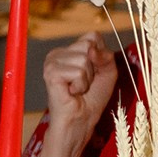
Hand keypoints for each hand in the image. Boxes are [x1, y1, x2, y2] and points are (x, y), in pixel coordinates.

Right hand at [36, 31, 117, 156]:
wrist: (80, 120)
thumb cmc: (92, 98)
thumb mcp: (107, 71)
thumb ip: (105, 55)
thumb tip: (91, 49)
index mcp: (68, 51)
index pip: (92, 36)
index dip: (100, 54)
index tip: (94, 72)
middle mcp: (57, 54)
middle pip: (88, 44)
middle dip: (94, 66)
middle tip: (84, 83)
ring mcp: (51, 63)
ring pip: (84, 59)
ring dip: (87, 78)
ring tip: (77, 89)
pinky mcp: (50, 74)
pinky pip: (78, 71)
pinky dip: (80, 85)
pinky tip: (71, 92)